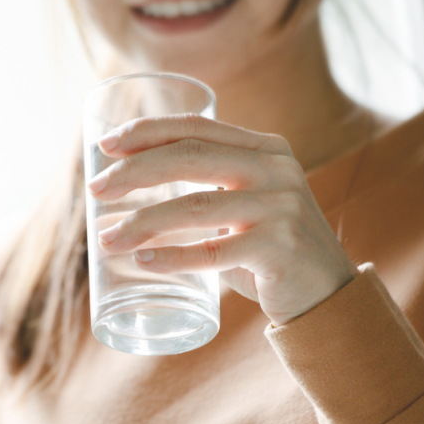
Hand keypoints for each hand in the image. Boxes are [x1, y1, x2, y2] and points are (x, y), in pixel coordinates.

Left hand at [87, 114, 357, 325]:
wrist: (328, 296)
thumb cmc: (271, 251)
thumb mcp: (248, 204)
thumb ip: (210, 186)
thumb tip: (131, 183)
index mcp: (266, 150)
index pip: (197, 127)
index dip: (147, 131)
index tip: (105, 145)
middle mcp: (276, 171)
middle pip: (189, 159)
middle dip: (133, 172)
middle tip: (94, 190)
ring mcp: (281, 208)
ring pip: (194, 207)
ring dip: (141, 223)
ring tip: (106, 239)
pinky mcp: (279, 249)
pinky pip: (213, 252)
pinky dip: (173, 257)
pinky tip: (143, 261)